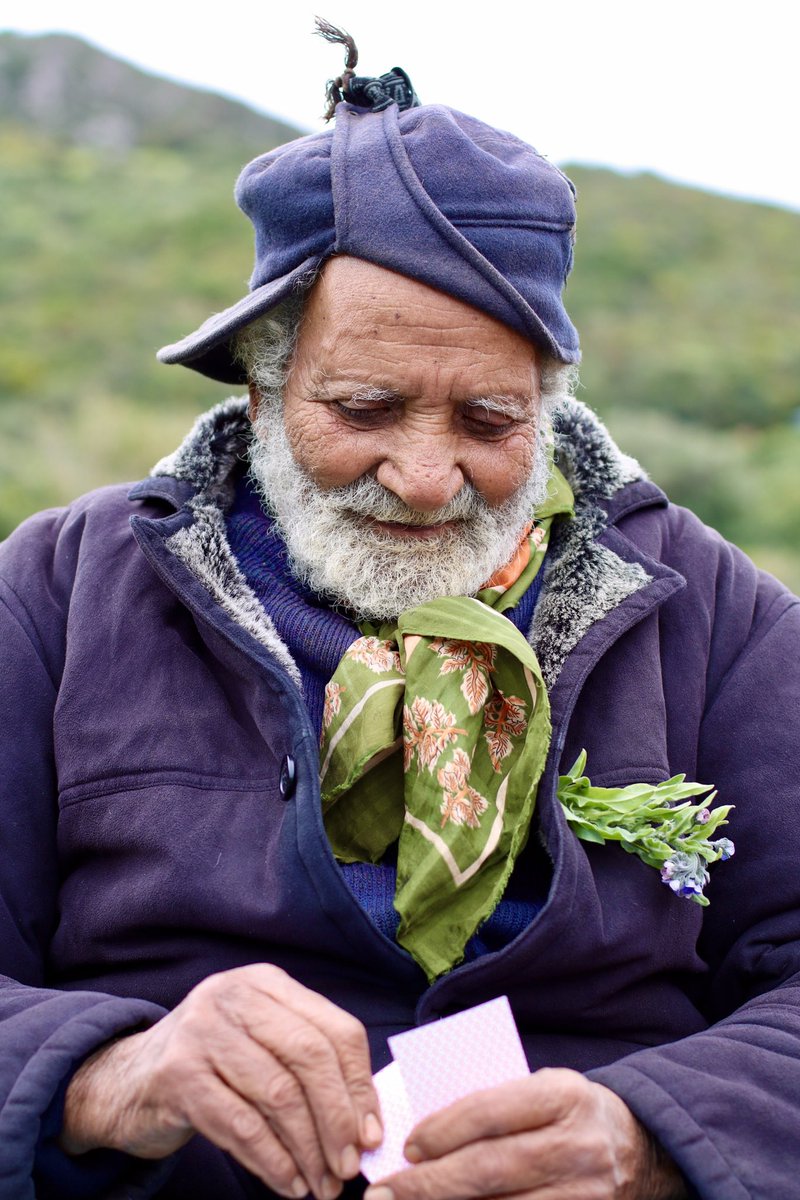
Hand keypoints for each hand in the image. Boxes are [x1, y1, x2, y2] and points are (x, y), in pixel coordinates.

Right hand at [60, 964, 382, 1198]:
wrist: (124, 1080)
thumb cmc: (211, 1065)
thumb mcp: (259, 1044)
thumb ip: (307, 1067)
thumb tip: (365, 1124)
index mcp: (266, 983)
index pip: (336, 1029)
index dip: (359, 1086)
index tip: (371, 1134)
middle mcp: (235, 995)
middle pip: (310, 1057)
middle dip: (338, 1119)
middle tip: (349, 1165)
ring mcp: (202, 1032)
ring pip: (278, 1094)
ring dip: (308, 1150)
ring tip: (322, 1184)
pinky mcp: (177, 1075)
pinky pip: (240, 1125)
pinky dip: (272, 1161)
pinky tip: (288, 1183)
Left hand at [365, 1069, 686, 1199]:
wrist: (646, 1151)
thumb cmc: (573, 1115)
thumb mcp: (545, 1090)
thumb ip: (497, 1104)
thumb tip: (424, 1132)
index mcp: (564, 1096)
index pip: (490, 1112)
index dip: (443, 1130)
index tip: (407, 1146)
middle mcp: (577, 1146)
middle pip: (489, 1169)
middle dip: (429, 1183)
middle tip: (385, 1193)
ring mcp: (585, 1194)